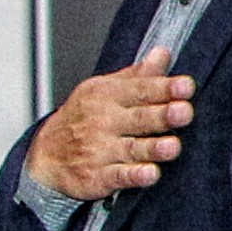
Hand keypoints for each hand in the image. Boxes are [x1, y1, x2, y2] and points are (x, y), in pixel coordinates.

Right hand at [30, 50, 193, 200]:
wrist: (45, 155)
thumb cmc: (85, 119)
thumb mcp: (105, 90)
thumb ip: (139, 76)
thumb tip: (163, 53)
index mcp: (107, 96)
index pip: (140, 90)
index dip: (164, 88)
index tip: (186, 86)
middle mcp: (104, 122)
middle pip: (139, 118)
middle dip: (162, 115)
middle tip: (184, 112)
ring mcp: (100, 150)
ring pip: (132, 148)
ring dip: (153, 148)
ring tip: (172, 146)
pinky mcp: (98, 176)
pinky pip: (119, 176)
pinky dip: (134, 176)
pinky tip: (151, 173)